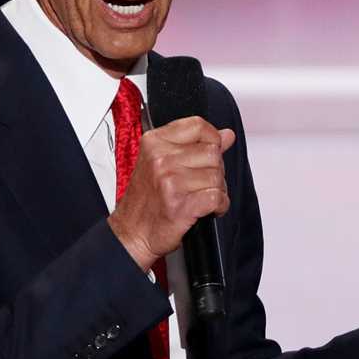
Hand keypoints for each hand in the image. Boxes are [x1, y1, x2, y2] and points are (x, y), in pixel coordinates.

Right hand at [107, 116, 235, 270]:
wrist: (131, 233)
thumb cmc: (146, 200)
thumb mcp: (163, 163)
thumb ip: (195, 145)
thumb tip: (227, 135)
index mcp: (154, 142)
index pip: (198, 126)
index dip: (212, 139)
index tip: (211, 150)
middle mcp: (160, 159)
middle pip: (212, 153)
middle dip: (215, 169)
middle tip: (202, 182)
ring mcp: (170, 182)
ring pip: (217, 176)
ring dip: (217, 190)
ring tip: (201, 196)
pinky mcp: (180, 205)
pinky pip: (217, 197)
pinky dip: (220, 205)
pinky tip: (208, 209)